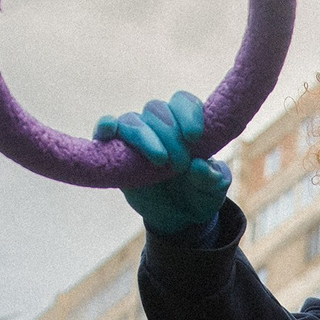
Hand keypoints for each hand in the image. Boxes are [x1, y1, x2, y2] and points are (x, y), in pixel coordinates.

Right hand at [96, 91, 231, 234]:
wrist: (179, 217)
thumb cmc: (199, 194)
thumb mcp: (214, 189)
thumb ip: (212, 177)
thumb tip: (198, 166)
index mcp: (185, 124)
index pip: (183, 102)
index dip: (187, 113)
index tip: (194, 136)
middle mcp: (159, 125)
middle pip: (157, 109)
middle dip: (170, 134)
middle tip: (180, 164)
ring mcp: (136, 137)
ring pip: (133, 120)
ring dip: (145, 136)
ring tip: (161, 161)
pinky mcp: (115, 151)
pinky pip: (105, 129)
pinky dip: (105, 126)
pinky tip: (109, 130)